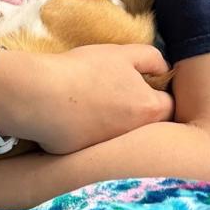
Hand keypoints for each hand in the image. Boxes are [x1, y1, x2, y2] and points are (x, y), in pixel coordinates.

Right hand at [10, 45, 174, 154]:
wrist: (41, 96)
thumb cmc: (83, 70)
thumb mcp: (122, 53)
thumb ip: (151, 58)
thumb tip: (163, 69)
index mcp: (150, 109)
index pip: (169, 104)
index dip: (156, 90)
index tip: (139, 80)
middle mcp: (136, 135)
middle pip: (147, 123)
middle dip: (138, 109)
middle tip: (116, 91)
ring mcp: (111, 148)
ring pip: (122, 134)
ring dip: (114, 121)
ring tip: (93, 101)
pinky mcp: (87, 156)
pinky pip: (96, 142)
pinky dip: (90, 131)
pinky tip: (75, 115)